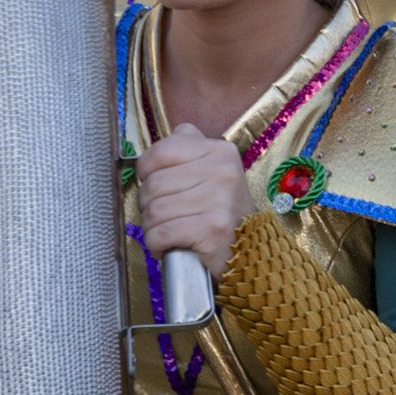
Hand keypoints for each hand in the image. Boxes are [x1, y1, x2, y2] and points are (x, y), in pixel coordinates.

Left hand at [136, 123, 252, 282]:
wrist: (249, 255)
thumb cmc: (223, 215)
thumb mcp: (214, 173)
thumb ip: (190, 150)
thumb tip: (167, 139)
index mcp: (220, 151)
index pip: (159, 152)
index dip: (146, 172)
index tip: (155, 186)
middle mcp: (223, 171)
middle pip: (153, 184)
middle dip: (148, 205)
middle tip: (163, 217)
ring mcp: (219, 200)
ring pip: (154, 210)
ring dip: (152, 228)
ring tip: (167, 232)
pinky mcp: (212, 229)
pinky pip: (161, 233)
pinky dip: (156, 244)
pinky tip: (167, 246)